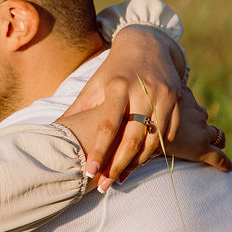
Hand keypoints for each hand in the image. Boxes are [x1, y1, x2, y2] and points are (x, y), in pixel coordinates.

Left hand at [63, 27, 230, 187]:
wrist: (147, 45)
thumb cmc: (114, 70)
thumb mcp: (94, 84)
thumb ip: (78, 109)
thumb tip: (53, 132)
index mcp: (118, 86)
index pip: (108, 125)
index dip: (99, 150)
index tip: (89, 172)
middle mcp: (143, 90)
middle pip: (132, 137)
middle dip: (117, 165)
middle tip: (104, 186)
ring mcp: (164, 95)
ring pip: (153, 140)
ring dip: (137, 163)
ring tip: (120, 178)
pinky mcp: (179, 99)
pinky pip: (169, 134)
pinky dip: (156, 151)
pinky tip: (142, 161)